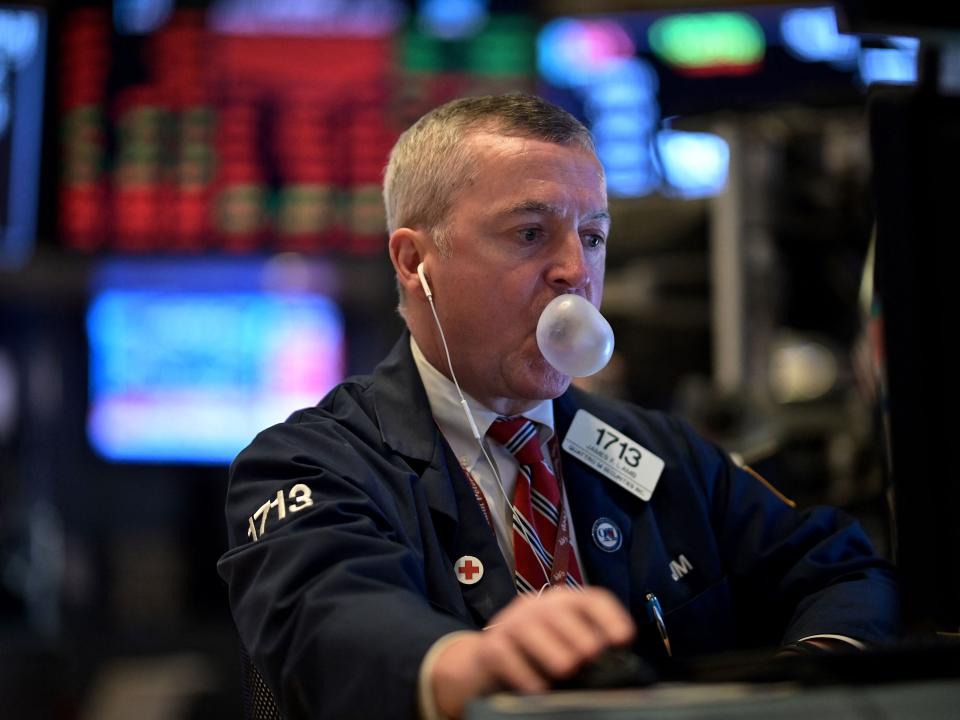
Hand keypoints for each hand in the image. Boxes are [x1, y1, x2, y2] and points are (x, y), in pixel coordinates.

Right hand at [430, 587, 634, 718]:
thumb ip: (583, 648)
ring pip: (530, 628)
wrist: (482, 665)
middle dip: (578, 632)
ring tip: (567, 669)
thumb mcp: (561, 648)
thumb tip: (616, 664)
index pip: (589, 598)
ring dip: (551, 649)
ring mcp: (509, 624)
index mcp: (560, 604)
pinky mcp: (489, 646)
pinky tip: (537, 689)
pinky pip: (505, 654)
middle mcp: (535, 607)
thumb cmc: (532, 658)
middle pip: (558, 611)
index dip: (609, 615)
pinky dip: (522, 672)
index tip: (624, 638)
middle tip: (592, 655)